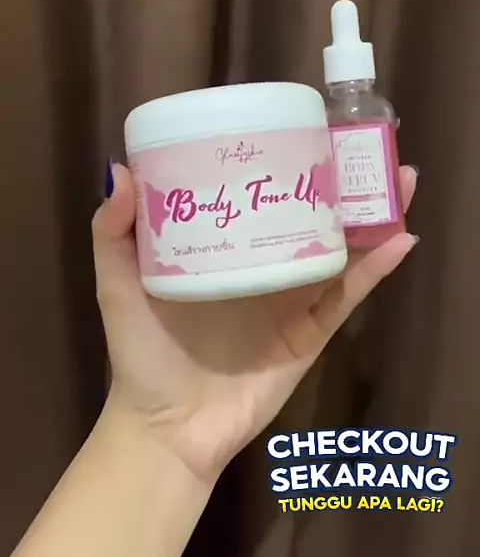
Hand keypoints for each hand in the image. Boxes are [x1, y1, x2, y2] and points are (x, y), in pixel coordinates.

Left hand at [92, 164, 416, 482]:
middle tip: (364, 146)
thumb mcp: (119, 285)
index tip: (304, 126)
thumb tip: (120, 170)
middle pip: (309, 214)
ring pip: (339, 249)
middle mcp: (262, 266)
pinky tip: (400, 238)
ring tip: (398, 178)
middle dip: (341, 181)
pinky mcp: (311, 333)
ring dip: (372, 215)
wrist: (168, 430)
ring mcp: (290, 299)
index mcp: (223, 247)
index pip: (258, 195)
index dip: (283, 162)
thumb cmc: (141, 352)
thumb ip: (113, 234)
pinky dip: (376, 269)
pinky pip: (348, 296)